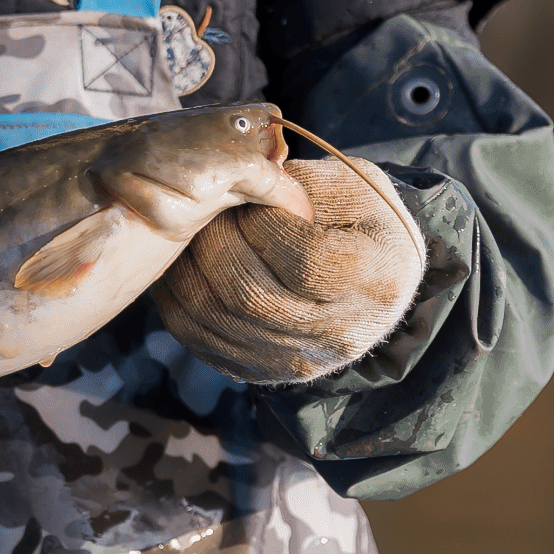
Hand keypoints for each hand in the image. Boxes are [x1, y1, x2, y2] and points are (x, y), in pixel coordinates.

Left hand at [150, 156, 424, 384]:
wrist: (376, 281)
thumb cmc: (363, 223)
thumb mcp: (354, 186)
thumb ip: (305, 183)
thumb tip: (247, 183)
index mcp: (370, 281)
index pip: (301, 261)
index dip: (262, 222)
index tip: (249, 195)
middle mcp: (336, 334)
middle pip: (247, 294)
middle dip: (213, 240)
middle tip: (205, 208)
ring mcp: (295, 360)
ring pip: (212, 316)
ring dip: (187, 266)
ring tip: (190, 231)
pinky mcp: (260, 370)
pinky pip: (197, 335)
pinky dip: (177, 296)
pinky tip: (185, 264)